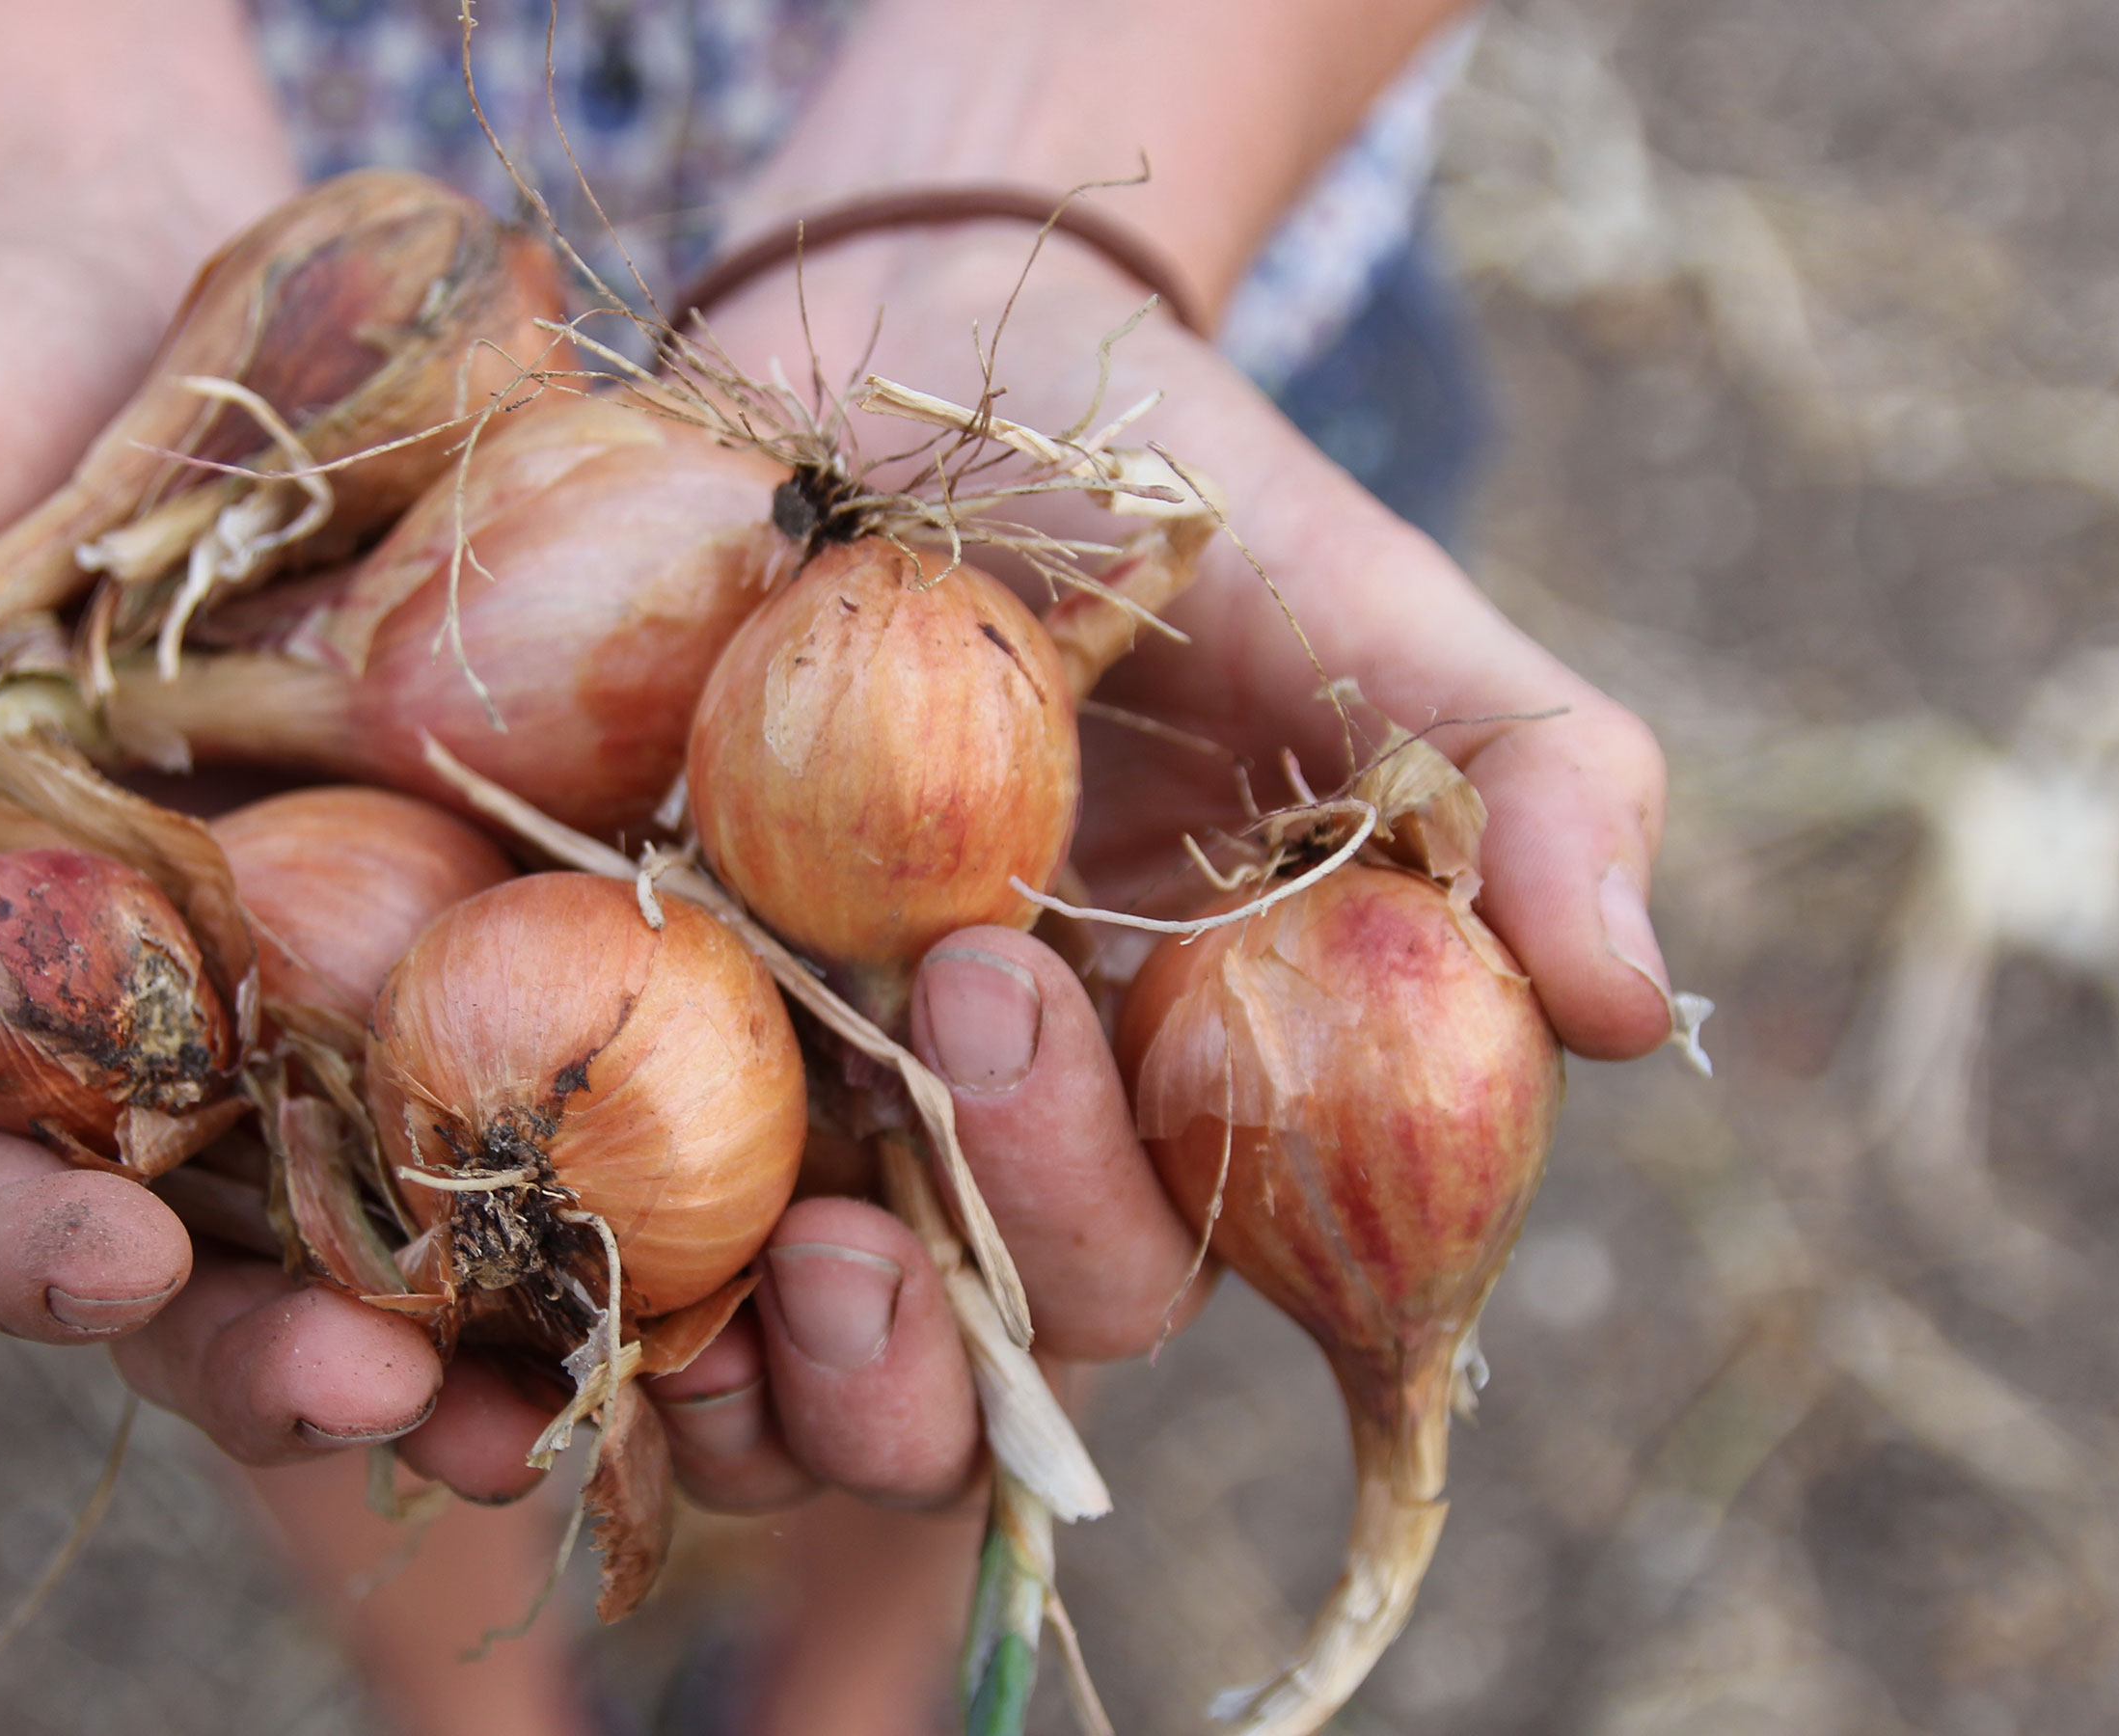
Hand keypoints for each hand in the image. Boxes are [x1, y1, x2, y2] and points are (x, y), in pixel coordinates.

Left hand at [641, 220, 1676, 1460]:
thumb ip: (1527, 781)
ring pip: (774, 1364)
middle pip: (967, 1345)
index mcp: (1182, 1100)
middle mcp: (996, 1153)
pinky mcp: (634, 1055)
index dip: (1101, 1209)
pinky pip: (585, 1223)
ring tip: (689, 1268)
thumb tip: (1640, 1007)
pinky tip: (478, 1202)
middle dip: (923, 1290)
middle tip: (856, 1099)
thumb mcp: (1371, 608)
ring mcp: (810, 1119)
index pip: (1168, 1254)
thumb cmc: (1175, 495)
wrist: (924, 358)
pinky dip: (542, 1258)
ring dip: (736, 1367)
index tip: (1024, 1007)